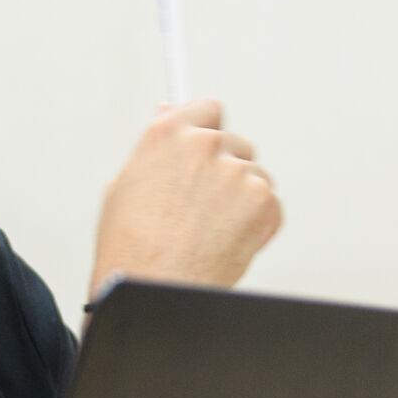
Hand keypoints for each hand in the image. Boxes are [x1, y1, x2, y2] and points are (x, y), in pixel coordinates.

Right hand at [89, 99, 281, 296]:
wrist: (153, 288)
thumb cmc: (131, 247)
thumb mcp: (126, 184)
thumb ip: (156, 145)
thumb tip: (168, 110)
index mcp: (167, 134)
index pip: (207, 111)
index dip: (207, 134)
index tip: (205, 154)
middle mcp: (204, 144)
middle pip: (236, 144)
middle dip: (225, 172)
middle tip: (202, 209)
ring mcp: (236, 170)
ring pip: (255, 176)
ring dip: (242, 199)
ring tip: (210, 231)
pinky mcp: (263, 199)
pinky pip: (271, 206)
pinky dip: (258, 225)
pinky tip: (227, 243)